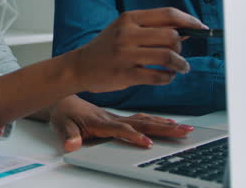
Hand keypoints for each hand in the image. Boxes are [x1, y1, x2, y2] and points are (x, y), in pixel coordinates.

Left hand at [49, 96, 193, 151]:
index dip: (133, 137)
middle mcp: (112, 118)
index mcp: (100, 122)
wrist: (62, 100)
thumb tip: (71, 145)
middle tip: (181, 132)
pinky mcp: (120, 118)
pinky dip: (157, 121)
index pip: (120, 130)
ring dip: (165, 125)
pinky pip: (142, 119)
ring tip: (184, 128)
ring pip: (145, 121)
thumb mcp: (61, 126)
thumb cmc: (63, 114)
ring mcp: (118, 118)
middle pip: (140, 124)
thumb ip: (68, 136)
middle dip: (162, 129)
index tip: (147, 144)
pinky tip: (170, 124)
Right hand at [71, 8, 205, 92]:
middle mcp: (127, 33)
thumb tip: (185, 31)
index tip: (202, 28)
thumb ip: (151, 28)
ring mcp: (125, 54)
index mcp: (129, 18)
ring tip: (181, 68)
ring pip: (168, 56)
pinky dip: (168, 78)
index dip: (190, 21)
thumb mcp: (124, 29)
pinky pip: (157, 76)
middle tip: (182, 55)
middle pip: (171, 36)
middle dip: (183, 48)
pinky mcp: (124, 74)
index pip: (168, 14)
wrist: (80, 66)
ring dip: (181, 65)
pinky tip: (166, 77)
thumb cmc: (106, 48)